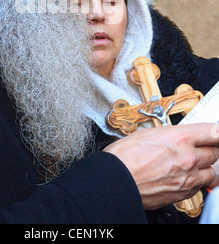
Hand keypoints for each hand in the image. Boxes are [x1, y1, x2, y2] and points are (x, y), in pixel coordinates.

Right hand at [103, 123, 218, 209]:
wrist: (117, 180)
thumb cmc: (125, 156)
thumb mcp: (148, 133)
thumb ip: (171, 135)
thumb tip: (178, 135)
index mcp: (180, 138)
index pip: (213, 132)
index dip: (218, 132)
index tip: (217, 132)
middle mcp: (188, 158)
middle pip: (214, 152)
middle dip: (209, 148)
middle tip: (201, 146)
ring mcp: (187, 177)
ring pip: (211, 172)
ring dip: (205, 166)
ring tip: (193, 163)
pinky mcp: (183, 193)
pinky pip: (199, 186)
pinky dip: (196, 181)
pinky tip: (184, 176)